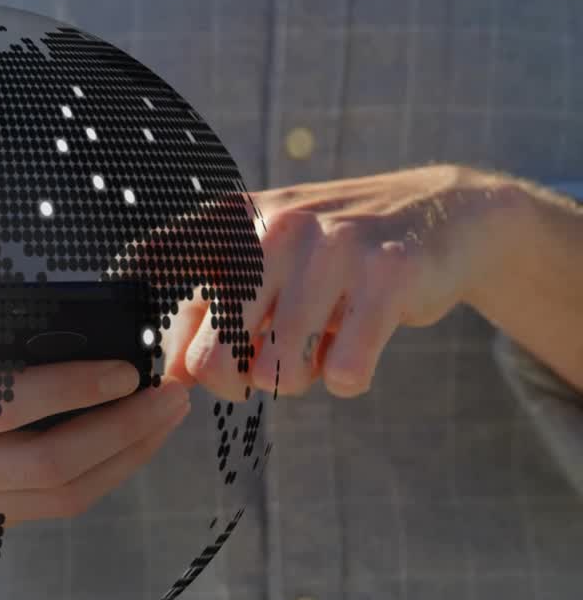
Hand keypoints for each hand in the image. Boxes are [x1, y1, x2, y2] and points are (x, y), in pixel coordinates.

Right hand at [0, 361, 189, 542]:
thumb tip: (46, 314)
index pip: (5, 407)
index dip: (73, 390)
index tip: (126, 371)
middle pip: (49, 466)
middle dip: (123, 431)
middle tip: (172, 396)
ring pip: (61, 497)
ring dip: (126, 458)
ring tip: (165, 417)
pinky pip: (54, 505)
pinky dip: (101, 473)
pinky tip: (130, 441)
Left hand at [165, 163, 514, 400]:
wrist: (442, 215)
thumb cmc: (331, 255)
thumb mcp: (259, 265)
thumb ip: (204, 313)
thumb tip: (170, 378)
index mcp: (230, 221)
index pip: (155, 275)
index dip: (167, 336)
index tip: (188, 354)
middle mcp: (271, 226)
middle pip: (211, 360)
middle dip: (237, 384)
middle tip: (265, 366)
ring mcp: (330, 247)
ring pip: (277, 374)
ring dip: (299, 380)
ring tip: (318, 347)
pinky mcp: (387, 275)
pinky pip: (343, 374)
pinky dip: (348, 378)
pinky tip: (359, 345)